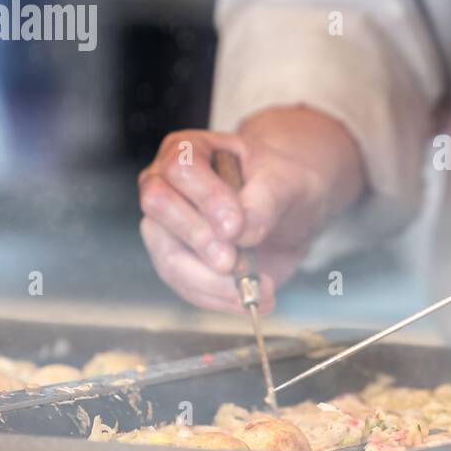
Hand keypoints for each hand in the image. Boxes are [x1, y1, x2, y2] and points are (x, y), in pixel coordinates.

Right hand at [138, 106, 363, 312]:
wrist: (290, 211)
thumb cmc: (283, 184)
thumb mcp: (286, 182)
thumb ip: (264, 201)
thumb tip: (240, 233)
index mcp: (190, 150)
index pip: (182, 169)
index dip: (206, 199)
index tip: (236, 227)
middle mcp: (165, 185)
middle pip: (160, 208)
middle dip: (199, 239)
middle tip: (233, 262)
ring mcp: (166, 227)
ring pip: (168, 257)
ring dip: (211, 283)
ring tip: (256, 289)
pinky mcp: (177, 263)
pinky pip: (186, 287)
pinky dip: (219, 299)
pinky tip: (250, 300)